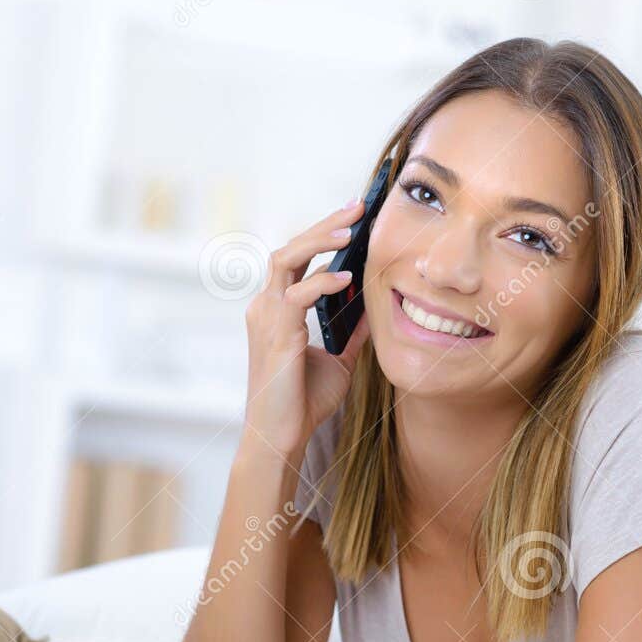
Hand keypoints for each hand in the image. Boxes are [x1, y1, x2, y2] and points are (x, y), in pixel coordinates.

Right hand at [242, 200, 373, 457]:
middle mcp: (266, 306)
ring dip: (319, 240)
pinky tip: (347, 279)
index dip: (323, 236)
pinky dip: (322, 282)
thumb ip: (352, 332)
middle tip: (357, 206)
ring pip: (285, 260)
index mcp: (277, 309)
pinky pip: (296, 296)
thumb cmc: (304, 401)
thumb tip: (375, 310)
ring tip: (350, 228)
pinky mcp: (275, 334)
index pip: (298, 259)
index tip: (354, 217)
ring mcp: (266, 317)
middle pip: (290, 248)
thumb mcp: (339, 360)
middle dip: (323, 225)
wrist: (283, 436)